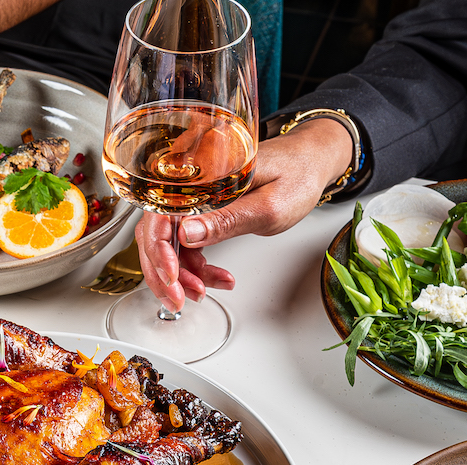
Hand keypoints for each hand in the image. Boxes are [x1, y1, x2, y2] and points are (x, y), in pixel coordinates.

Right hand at [138, 118, 353, 311]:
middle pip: (156, 233)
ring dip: (181, 275)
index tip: (172, 276)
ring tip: (203, 291)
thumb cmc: (297, 175)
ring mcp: (193, 201)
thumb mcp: (267, 204)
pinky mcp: (200, 212)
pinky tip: (214, 278)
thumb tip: (187, 233)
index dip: (160, 249)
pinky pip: (186, 244)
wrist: (310, 164)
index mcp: (201, 174)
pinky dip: (194, 267)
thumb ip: (228, 220)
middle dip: (166, 272)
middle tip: (181, 298)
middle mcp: (190, 187)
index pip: (160, 214)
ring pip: (169, 244)